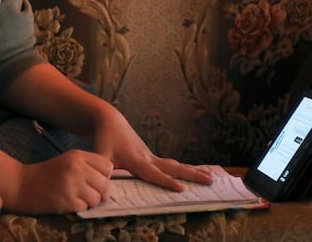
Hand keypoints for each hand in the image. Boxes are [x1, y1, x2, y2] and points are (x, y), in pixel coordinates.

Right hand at [6, 150, 112, 213]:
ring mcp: (72, 185)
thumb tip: (108, 181)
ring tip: (77, 197)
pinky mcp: (67, 201)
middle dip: (99, 192)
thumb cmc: (47, 173)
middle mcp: (77, 168)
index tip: (95, 180)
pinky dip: (79, 207)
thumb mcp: (68, 160)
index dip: (104, 175)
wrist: (22, 184)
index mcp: (78, 155)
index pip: (107, 166)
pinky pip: (85, 208)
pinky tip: (68, 202)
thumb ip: (88, 166)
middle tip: (88, 193)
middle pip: (105, 184)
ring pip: (97, 198)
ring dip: (90, 201)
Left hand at [93, 109, 212, 190]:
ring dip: (193, 171)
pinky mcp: (152, 157)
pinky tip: (196, 173)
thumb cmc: (104, 139)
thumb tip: (103, 187)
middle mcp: (148, 158)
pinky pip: (171, 165)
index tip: (182, 189)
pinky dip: (185, 170)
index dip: (167, 182)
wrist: (110, 120)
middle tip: (210, 181)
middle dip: (192, 175)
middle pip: (173, 168)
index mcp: (136, 160)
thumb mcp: (100, 155)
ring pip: (176, 166)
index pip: (154, 174)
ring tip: (212, 178)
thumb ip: (102, 170)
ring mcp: (151, 157)